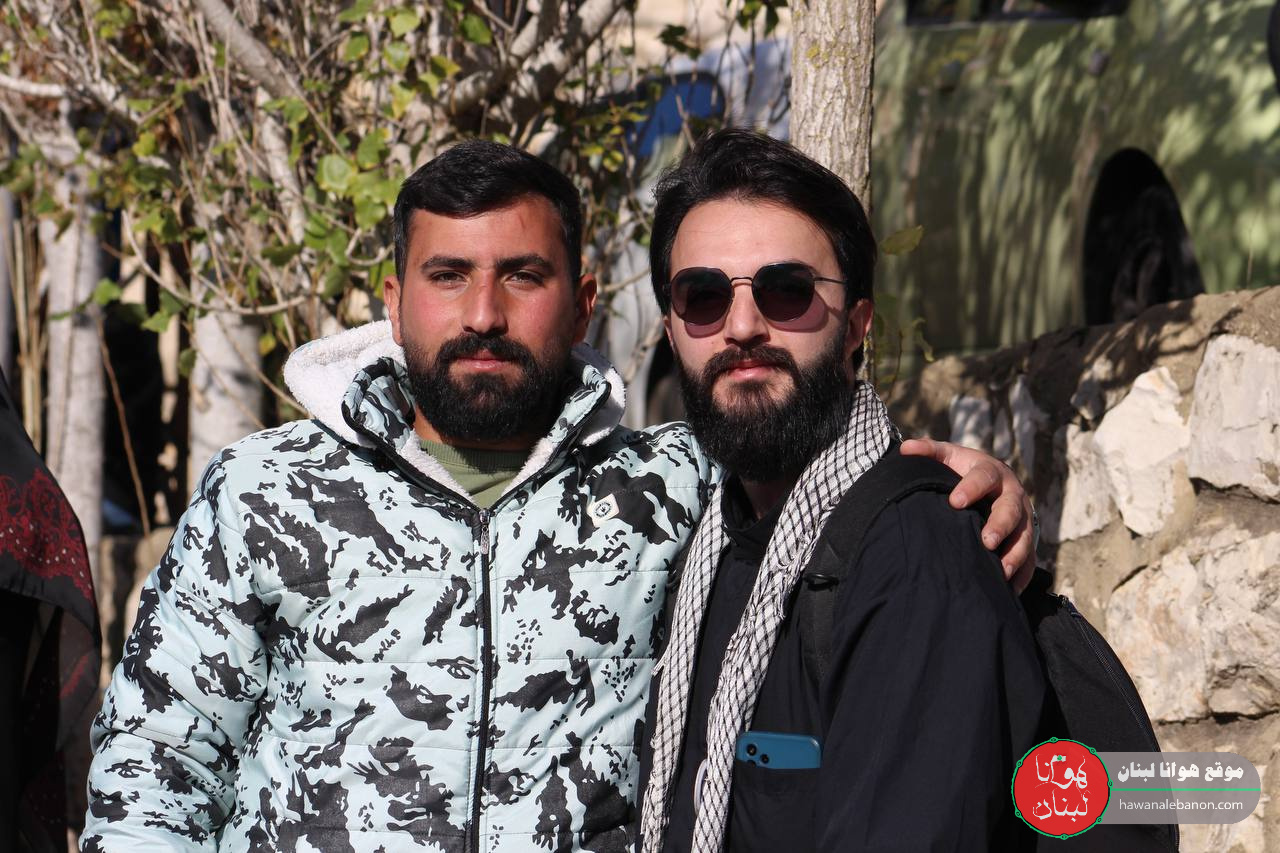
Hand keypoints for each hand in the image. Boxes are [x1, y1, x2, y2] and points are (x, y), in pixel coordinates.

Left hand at [899, 438, 1035, 592]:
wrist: (994, 483)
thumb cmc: (964, 471)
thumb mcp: (949, 457)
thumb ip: (929, 451)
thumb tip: (905, 449)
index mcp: (991, 472)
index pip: (983, 477)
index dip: (971, 488)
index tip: (954, 502)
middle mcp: (1012, 494)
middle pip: (1010, 510)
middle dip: (1000, 526)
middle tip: (986, 541)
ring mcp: (1023, 518)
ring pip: (1024, 536)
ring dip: (1015, 554)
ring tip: (1001, 571)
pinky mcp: (1026, 538)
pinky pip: (1029, 558)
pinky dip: (1022, 575)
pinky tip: (1009, 590)